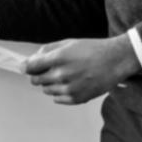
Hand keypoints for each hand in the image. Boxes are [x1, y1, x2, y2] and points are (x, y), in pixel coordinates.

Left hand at [24, 36, 139, 104]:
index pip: (30, 67)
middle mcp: (61, 75)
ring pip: (46, 90)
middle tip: (49, 70)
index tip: (25, 67)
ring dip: (50, 83)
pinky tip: (70, 83)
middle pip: (35, 80)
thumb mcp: (69, 42)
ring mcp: (69, 88)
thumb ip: (48, 50)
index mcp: (58, 58)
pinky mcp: (76, 98)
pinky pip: (57, 99)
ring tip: (65, 75)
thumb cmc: (92, 49)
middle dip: (38, 74)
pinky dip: (59, 93)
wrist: (115, 61)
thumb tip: (32, 58)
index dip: (26, 67)